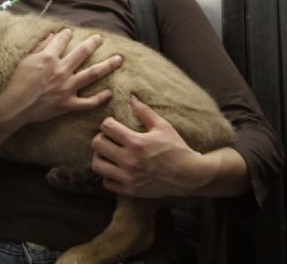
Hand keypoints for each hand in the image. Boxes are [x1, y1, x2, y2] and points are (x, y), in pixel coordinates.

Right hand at [0, 29, 120, 122]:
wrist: (13, 106)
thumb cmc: (15, 82)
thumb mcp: (24, 60)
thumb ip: (39, 46)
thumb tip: (52, 35)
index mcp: (48, 57)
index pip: (61, 40)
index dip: (66, 34)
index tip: (70, 32)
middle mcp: (60, 70)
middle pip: (82, 53)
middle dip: (93, 43)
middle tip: (100, 38)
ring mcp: (66, 88)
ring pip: (92, 74)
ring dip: (107, 65)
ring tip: (118, 59)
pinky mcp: (67, 104)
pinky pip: (88, 102)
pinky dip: (100, 98)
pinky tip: (110, 92)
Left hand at [90, 96, 214, 197]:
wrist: (189, 175)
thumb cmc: (176, 148)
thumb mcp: (163, 127)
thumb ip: (144, 111)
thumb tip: (131, 96)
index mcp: (137, 142)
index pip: (106, 127)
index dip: (108, 123)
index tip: (114, 125)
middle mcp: (130, 160)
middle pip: (97, 144)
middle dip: (101, 138)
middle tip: (109, 139)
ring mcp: (129, 177)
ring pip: (97, 164)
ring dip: (100, 157)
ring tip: (109, 154)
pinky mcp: (130, 190)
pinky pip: (106, 182)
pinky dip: (108, 175)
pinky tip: (115, 169)